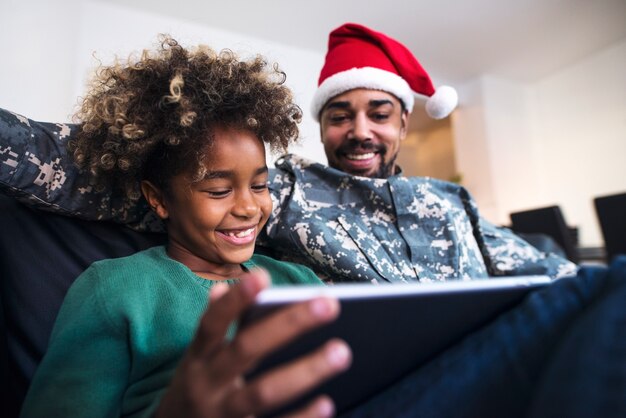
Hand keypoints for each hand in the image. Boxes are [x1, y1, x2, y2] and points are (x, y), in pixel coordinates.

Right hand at [156, 269, 350, 417]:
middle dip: (288, 325)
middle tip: (330, 305)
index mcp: (198, 357)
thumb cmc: (196, 388)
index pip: (212, 323)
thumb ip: (216, 327)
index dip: (235, 301)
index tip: (263, 276)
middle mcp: (208, 384)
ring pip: (264, 392)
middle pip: (247, 350)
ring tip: (341, 351)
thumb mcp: (197, 359)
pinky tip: (328, 404)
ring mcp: (224, 414)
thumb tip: (222, 288)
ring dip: (305, 371)